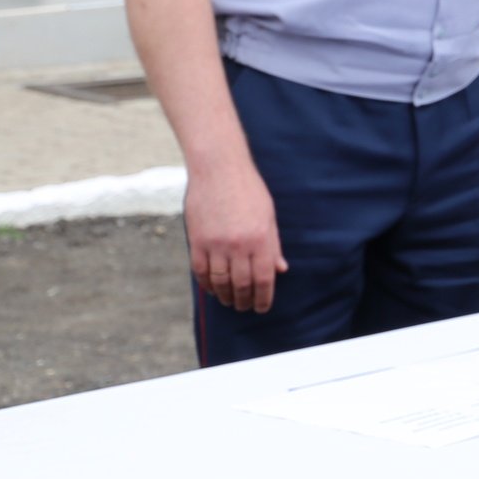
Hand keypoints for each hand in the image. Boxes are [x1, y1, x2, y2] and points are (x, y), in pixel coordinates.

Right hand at [186, 158, 285, 312]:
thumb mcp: (269, 216)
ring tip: (230, 301)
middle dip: (244, 300)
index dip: (263, 298)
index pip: (264, 279)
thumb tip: (280, 269)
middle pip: (241, 284)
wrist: (219, 170)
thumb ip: (273, 245)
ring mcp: (216, 244)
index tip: (262, 308)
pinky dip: (207, 283)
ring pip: (220, 281)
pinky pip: (201, 271)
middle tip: (245, 307)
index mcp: (261, 239)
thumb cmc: (248, 191)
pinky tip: (212, 288)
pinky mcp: (197, 241)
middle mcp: (239, 245)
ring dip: (225, 295)